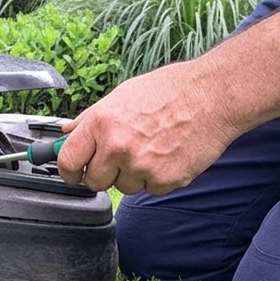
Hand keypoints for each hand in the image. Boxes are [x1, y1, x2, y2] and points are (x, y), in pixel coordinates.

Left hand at [57, 61, 240, 195]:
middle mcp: (117, 146)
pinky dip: (158, 178)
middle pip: (94, 181)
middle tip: (121, 157)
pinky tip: (168, 155)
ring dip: (134, 175)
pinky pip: (150, 189)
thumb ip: (91, 118)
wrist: (212, 96)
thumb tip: (67, 133)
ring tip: (152, 148)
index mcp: (101, 122)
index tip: (74, 173)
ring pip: (124, 187)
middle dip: (104, 173)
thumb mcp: (122, 95)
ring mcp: (141, 166)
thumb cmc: (170, 91)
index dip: (69, 171)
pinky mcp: (164, 180)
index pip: (68, 161)